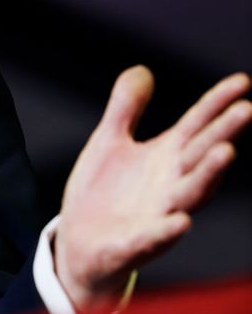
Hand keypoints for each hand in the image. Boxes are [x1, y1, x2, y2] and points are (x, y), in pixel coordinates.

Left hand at [54, 65, 250, 312]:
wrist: (79, 243)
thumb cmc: (102, 191)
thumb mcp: (109, 141)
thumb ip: (126, 108)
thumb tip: (142, 69)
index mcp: (165, 157)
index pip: (197, 126)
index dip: (217, 103)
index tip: (242, 81)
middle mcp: (170, 184)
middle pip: (201, 156)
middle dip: (223, 134)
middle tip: (246, 110)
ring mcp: (157, 215)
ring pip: (190, 194)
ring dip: (208, 175)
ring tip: (227, 152)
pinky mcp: (135, 244)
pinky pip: (153, 237)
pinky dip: (167, 230)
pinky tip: (180, 220)